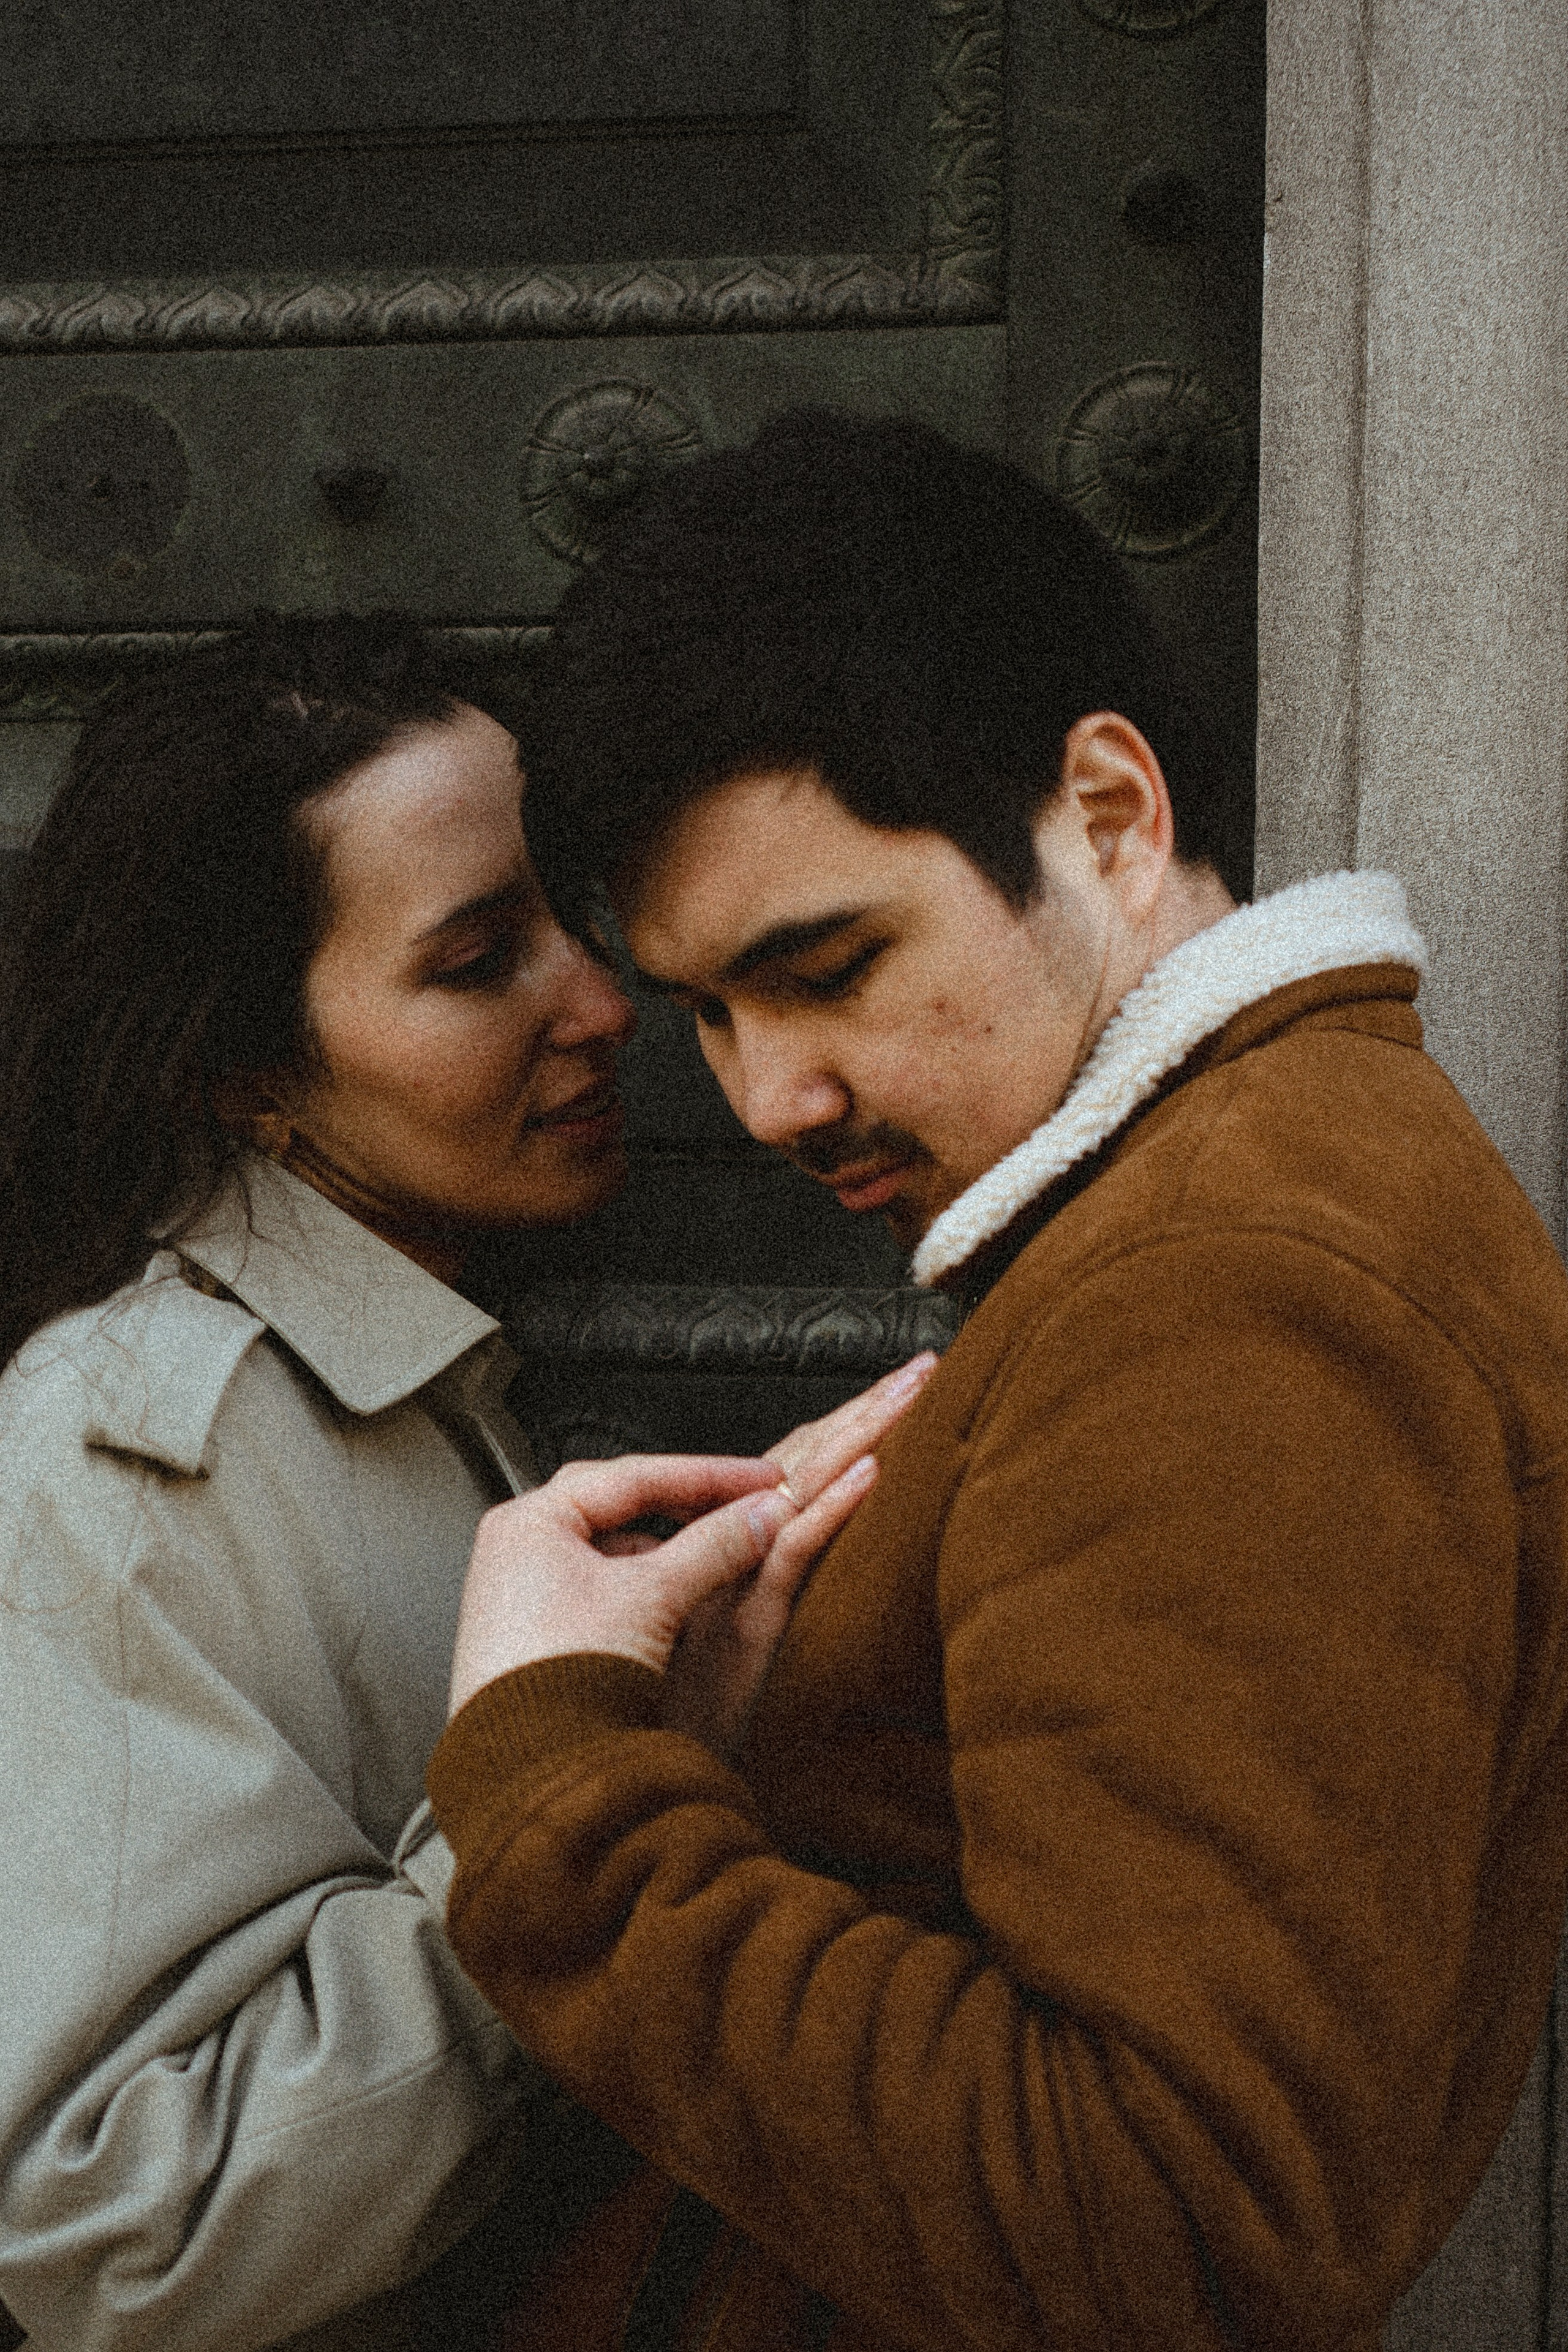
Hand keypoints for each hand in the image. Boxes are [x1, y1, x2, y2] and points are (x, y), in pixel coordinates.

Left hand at [448, 1453, 868, 1717]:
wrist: (525, 1773)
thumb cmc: (561, 1681)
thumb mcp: (654, 1596)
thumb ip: (716, 1546)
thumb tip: (765, 1515)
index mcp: (529, 1521)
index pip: (635, 1475)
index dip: (710, 1474)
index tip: (764, 1478)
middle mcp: (516, 1550)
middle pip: (623, 1507)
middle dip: (689, 1507)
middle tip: (746, 1507)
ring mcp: (522, 1595)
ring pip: (615, 1553)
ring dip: (671, 1552)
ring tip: (723, 1557)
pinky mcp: (537, 1637)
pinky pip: (604, 1592)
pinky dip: (648, 1589)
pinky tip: (683, 1604)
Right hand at [665, 1351, 939, 1753]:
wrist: (625, 1783)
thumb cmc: (680, 1728)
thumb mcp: (729, 1652)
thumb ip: (753, 1597)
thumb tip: (784, 1557)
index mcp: (728, 1553)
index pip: (791, 1470)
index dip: (842, 1427)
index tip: (896, 1394)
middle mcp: (731, 1557)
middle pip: (800, 1460)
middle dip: (863, 1409)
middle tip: (922, 1367)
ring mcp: (738, 1587)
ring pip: (798, 1489)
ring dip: (860, 1432)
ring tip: (912, 1390)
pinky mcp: (747, 1628)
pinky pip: (790, 1555)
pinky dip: (830, 1511)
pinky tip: (870, 1475)